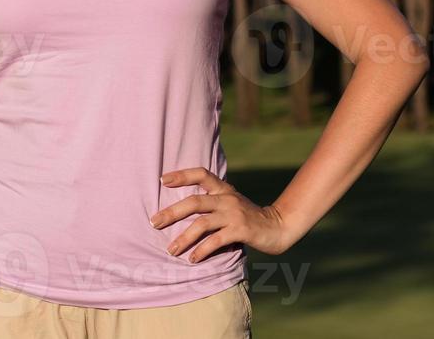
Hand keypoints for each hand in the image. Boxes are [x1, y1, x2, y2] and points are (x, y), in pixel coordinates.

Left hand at [150, 167, 294, 261]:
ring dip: (184, 238)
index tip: (162, 180)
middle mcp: (227, 198)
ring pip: (202, 223)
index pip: (201, 173)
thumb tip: (179, 210)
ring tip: (171, 250)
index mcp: (223, 188)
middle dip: (171, 213)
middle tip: (154, 223)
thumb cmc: (248, 217)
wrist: (279, 227)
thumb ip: (211, 203)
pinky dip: (202, 250)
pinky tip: (192, 258)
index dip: (182, 175)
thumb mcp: (230, 203)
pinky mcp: (241, 231)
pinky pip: (216, 240)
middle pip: (194, 201)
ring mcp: (234, 214)